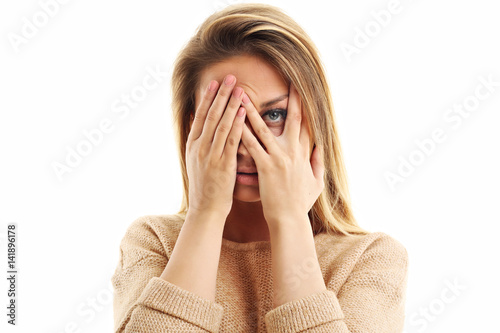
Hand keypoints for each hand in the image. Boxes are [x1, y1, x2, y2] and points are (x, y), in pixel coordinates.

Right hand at [186, 74, 245, 217]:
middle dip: (221, 95)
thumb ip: (198, 141)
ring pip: (221, 125)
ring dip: (230, 105)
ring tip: (238, 88)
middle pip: (211, 116)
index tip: (215, 82)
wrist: (205, 210)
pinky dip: (237, 125)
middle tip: (230, 77)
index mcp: (192, 145)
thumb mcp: (195, 161)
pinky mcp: (223, 165)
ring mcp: (210, 156)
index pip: (200, 116)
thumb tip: (196, 121)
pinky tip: (243, 112)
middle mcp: (199, 148)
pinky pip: (231, 141)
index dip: (208, 98)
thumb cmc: (205, 186)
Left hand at [240, 83, 324, 226]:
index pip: (306, 123)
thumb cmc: (300, 202)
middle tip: (284, 78)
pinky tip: (234, 121)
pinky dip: (242, 132)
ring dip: (252, 110)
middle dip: (288, 98)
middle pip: (291, 119)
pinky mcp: (264, 167)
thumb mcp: (316, 182)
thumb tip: (320, 147)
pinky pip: (251, 145)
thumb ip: (317, 162)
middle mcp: (292, 152)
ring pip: (263, 129)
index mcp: (304, 153)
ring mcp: (278, 158)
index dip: (304, 105)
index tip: (300, 90)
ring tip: (243, 95)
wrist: (289, 219)